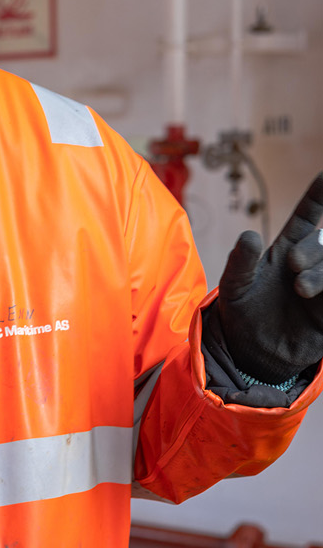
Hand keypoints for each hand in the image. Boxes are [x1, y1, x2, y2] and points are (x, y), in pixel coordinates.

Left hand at [215, 172, 322, 386]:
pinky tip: (318, 297)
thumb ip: (240, 261)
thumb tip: (249, 235)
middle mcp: (310, 264)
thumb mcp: (233, 286)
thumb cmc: (241, 310)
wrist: (250, 351)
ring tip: (302, 288)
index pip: (307, 216)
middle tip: (293, 266)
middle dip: (314, 251)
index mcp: (286, 249)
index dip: (319, 196)